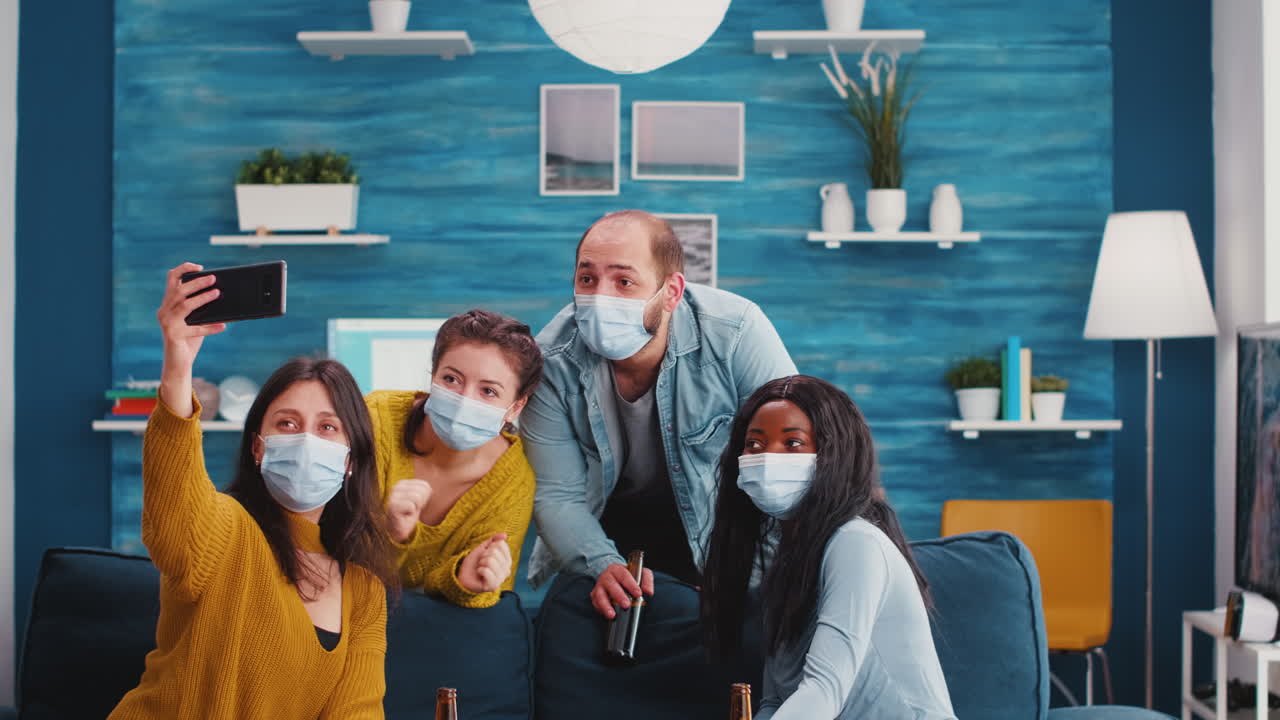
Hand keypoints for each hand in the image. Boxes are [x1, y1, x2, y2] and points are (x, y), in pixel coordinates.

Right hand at [157, 263, 225, 416]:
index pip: (171, 280)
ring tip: (217, 294)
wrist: (178, 364)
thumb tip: (221, 296)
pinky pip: (194, 329)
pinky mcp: (173, 336)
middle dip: (197, 282)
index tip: (199, 266)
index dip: (183, 270)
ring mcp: (167, 323)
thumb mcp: (197, 321)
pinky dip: (210, 327)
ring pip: (184, 305)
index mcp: (168, 305)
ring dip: (202, 298)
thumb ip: (204, 309)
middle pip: (179, 290)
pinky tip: (223, 326)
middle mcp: (164, 312)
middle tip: (214, 278)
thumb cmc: (189, 341)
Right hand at [385, 479, 431, 542]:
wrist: (399, 530)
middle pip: (423, 490)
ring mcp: (393, 496)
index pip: (425, 486)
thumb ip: (426, 489)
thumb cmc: (410, 514)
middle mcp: (396, 487)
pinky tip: (405, 516)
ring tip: (409, 513)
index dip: (425, 498)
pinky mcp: (392, 507)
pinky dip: (411, 514)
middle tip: (412, 510)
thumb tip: (445, 480)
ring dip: (416, 509)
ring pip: (417, 497)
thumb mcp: (420, 498)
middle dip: (421, 503)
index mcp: (403, 483)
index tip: (416, 505)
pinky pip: (411, 506)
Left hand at [458, 533, 511, 593]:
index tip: (485, 554)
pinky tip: (479, 574)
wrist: (464, 577)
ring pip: (490, 561)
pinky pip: (486, 571)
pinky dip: (479, 570)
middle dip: (484, 556)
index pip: (501, 544)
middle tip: (481, 563)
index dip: (489, 547)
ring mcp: (501, 579)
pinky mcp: (493, 586)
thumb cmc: (474, 563)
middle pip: (495, 552)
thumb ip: (494, 540)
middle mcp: (507, 570)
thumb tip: (505, 535)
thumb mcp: (483, 548)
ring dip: (481, 563)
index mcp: (507, 560)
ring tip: (480, 568)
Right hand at [590, 563, 654, 618]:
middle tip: (626, 605)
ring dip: (606, 605)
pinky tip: (608, 615)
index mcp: (618, 569)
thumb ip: (647, 580)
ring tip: (612, 614)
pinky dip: (601, 609)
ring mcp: (599, 586)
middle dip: (619, 596)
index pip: (624, 575)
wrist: (614, 576)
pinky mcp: (595, 596)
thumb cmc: (629, 576)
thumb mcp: (641, 573)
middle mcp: (607, 576)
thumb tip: (648, 592)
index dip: (631, 585)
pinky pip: (596, 603)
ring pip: (601, 595)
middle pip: (611, 585)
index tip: (638, 594)